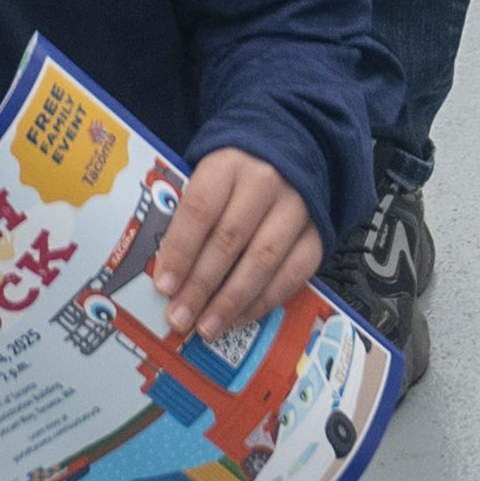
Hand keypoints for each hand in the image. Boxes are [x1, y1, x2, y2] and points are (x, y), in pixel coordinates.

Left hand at [153, 144, 323, 342]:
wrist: (289, 155)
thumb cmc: (234, 177)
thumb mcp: (205, 178)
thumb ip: (185, 216)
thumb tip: (163, 271)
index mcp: (228, 165)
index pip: (200, 208)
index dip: (181, 250)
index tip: (164, 285)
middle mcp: (265, 183)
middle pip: (229, 239)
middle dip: (201, 285)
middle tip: (180, 316)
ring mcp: (296, 208)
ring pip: (262, 260)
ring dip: (231, 300)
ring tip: (207, 326)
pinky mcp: (316, 233)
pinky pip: (292, 274)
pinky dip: (263, 301)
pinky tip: (238, 317)